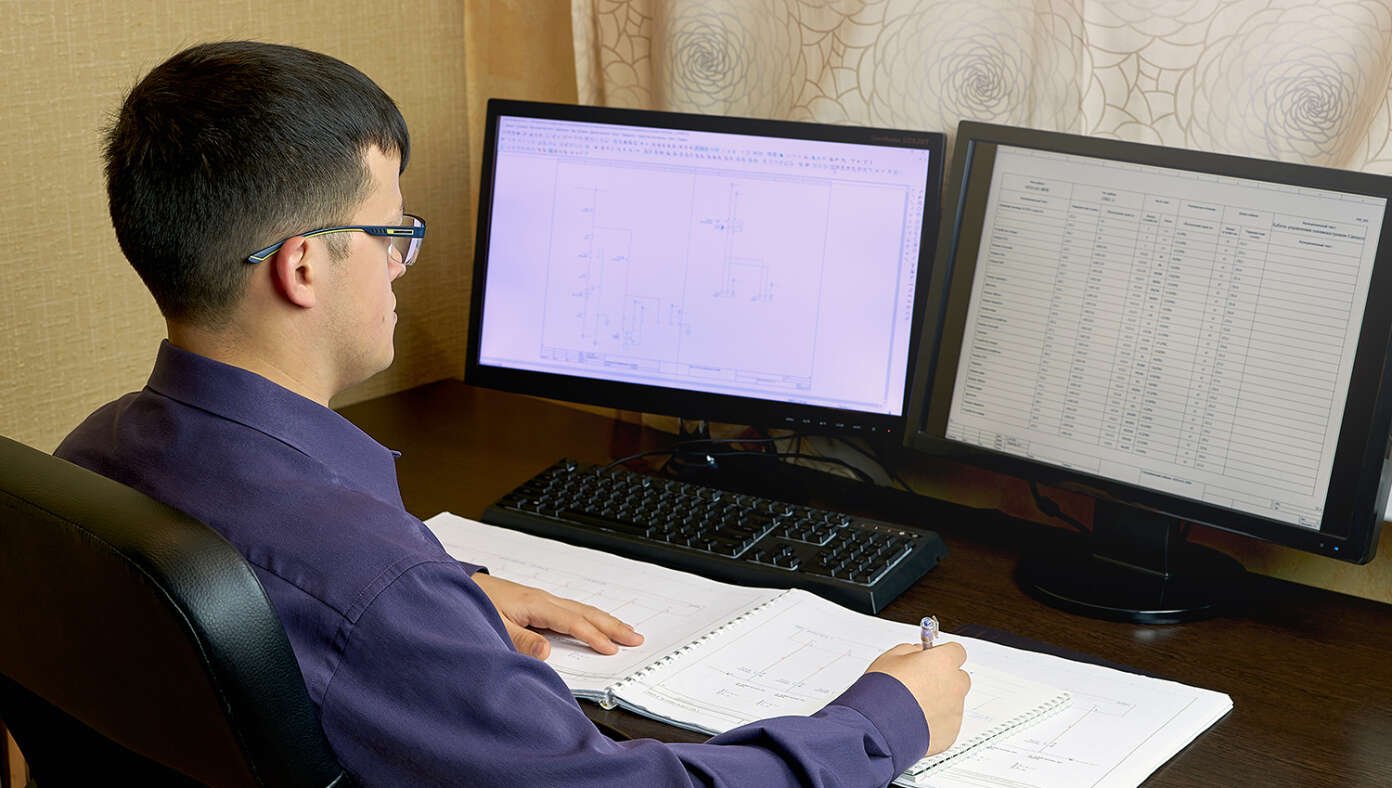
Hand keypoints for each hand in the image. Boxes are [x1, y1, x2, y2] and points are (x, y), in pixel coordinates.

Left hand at [472, 573, 644, 659]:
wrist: (462, 585)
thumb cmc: (476, 603)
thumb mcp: (494, 626)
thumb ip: (520, 640)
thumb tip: (547, 653)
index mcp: (536, 605)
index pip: (572, 622)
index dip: (593, 636)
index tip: (612, 649)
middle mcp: (544, 600)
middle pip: (586, 613)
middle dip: (612, 625)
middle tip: (636, 637)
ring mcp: (543, 600)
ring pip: (582, 610)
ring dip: (606, 620)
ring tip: (627, 630)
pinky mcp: (539, 603)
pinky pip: (573, 610)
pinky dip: (591, 617)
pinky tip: (596, 622)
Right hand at [867, 641, 969, 755]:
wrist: (880, 726)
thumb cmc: (884, 691)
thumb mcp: (890, 657)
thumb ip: (910, 650)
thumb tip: (917, 652)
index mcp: (943, 662)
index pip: (956, 651)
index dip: (942, 655)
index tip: (931, 659)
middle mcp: (954, 685)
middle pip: (958, 678)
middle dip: (944, 679)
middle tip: (922, 684)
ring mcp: (955, 710)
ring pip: (953, 702)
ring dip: (939, 702)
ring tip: (914, 707)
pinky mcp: (951, 732)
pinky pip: (947, 724)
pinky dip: (936, 723)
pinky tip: (916, 722)